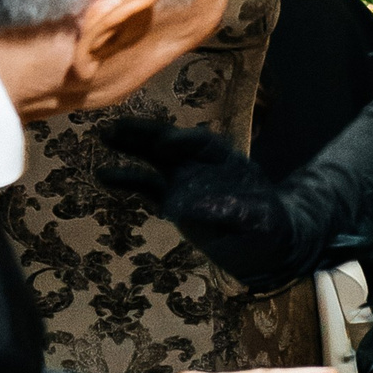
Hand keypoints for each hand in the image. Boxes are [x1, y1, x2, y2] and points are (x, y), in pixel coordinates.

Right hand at [98, 120, 296, 284]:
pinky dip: (127, 179)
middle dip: (148, 134)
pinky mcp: (171, 199)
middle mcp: (203, 165)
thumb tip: (201, 207)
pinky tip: (103, 174)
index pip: (204, 144)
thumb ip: (236, 212)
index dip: (185, 141)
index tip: (166, 143)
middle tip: (120, 125)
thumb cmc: (269, 227)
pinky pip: (146, 186)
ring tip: (105, 135)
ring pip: (155, 157)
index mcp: (227, 162)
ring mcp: (185, 180)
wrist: (264, 246)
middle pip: (173, 143)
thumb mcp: (261, 220)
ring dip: (132, 146)